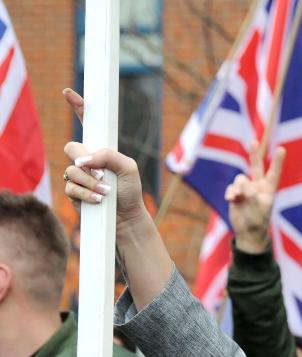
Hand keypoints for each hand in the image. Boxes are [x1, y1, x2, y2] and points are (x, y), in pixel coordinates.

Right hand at [61, 89, 148, 233]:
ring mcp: (78, 175)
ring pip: (72, 170)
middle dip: (85, 160)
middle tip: (100, 173)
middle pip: (72, 148)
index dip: (79, 107)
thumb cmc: (130, 191)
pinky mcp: (73, 191)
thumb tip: (84, 160)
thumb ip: (109, 155)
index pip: (87, 124)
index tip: (69, 92)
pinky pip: (70, 187)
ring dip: (90, 182)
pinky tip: (98, 199)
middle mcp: (87, 160)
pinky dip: (86, 193)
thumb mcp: (128, 168)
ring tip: (106, 191)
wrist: (126, 217)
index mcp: (101, 149)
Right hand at [226, 142, 285, 253]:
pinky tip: (232, 200)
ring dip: (238, 188)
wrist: (247, 232)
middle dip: (255, 153)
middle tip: (254, 140)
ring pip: (240, 179)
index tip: (282, 149)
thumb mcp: (257, 208)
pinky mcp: (235, 193)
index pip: (274, 173)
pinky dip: (230, 193)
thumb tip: (241, 181)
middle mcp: (258, 186)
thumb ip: (250, 193)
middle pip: (256, 166)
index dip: (277, 162)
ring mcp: (246, 189)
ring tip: (238, 198)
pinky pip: (231, 188)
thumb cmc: (257, 221)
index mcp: (268, 189)